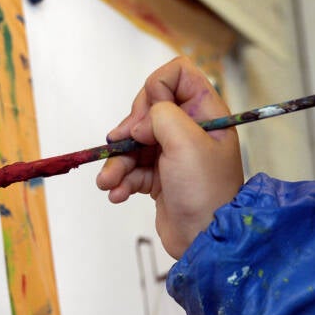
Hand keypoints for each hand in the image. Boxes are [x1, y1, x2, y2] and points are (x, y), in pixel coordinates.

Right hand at [96, 57, 243, 258]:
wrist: (205, 240)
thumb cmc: (205, 190)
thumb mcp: (186, 142)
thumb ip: (160, 114)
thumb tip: (139, 123)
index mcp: (206, 112)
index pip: (178, 74)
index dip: (156, 87)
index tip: (148, 116)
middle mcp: (190, 129)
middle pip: (148, 108)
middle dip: (129, 129)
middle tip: (124, 145)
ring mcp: (173, 154)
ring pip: (134, 142)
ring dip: (117, 162)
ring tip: (108, 182)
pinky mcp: (160, 178)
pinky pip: (132, 169)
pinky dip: (121, 180)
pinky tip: (118, 193)